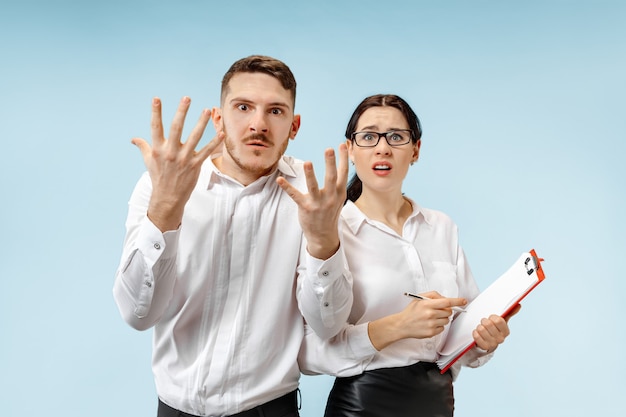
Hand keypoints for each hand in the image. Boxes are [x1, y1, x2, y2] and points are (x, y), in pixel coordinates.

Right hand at [132, 97, 223, 231]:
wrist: (167, 197)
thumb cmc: (158, 177)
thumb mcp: (148, 161)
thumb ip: (143, 147)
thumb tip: (133, 139)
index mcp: (157, 149)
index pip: (156, 127)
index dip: (156, 112)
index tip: (156, 98)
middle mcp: (170, 152)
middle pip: (176, 128)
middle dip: (181, 112)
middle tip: (187, 98)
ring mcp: (183, 158)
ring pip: (194, 137)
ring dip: (201, 123)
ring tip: (207, 110)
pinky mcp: (195, 165)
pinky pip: (206, 151)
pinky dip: (214, 142)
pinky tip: (221, 132)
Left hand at [276, 144, 348, 258]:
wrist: (324, 235)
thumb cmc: (330, 212)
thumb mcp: (338, 198)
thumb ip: (339, 183)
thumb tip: (340, 163)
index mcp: (340, 192)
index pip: (343, 173)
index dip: (343, 158)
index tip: (342, 145)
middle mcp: (330, 197)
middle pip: (331, 177)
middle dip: (330, 163)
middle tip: (329, 149)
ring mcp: (318, 203)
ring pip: (314, 186)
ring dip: (310, 174)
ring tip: (308, 163)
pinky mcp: (305, 208)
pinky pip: (295, 195)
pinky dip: (287, 187)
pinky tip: (279, 180)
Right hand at [368, 291, 466, 349]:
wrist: (402, 325)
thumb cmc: (411, 311)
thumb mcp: (419, 298)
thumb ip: (433, 295)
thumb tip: (445, 298)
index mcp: (427, 304)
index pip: (446, 302)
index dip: (457, 301)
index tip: (464, 301)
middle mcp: (430, 314)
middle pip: (448, 312)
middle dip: (446, 311)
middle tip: (437, 311)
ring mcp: (431, 324)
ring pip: (446, 321)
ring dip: (442, 319)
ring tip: (432, 318)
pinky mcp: (431, 333)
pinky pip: (442, 329)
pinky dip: (438, 326)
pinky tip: (430, 324)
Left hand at [472, 304, 520, 352]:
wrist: (487, 342)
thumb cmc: (494, 328)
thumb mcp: (502, 321)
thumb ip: (509, 313)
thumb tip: (518, 305)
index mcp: (506, 331)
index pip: (498, 320)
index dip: (492, 317)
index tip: (491, 317)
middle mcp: (500, 339)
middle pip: (488, 324)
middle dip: (484, 321)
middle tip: (484, 322)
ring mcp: (492, 344)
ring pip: (481, 329)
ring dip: (479, 326)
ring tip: (481, 328)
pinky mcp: (484, 347)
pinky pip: (476, 336)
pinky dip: (475, 333)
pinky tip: (477, 333)